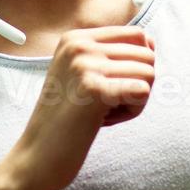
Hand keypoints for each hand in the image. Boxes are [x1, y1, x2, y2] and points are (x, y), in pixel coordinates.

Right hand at [5, 25, 155, 189]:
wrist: (37, 156)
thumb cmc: (66, 121)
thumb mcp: (82, 76)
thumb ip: (111, 57)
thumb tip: (152, 44)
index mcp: (76, 37)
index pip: (137, 34)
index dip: (137, 64)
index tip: (113, 86)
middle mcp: (79, 44)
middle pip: (147, 55)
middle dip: (138, 84)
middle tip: (107, 106)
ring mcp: (84, 65)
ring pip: (148, 74)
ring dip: (134, 100)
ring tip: (102, 114)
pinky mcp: (93, 89)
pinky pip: (142, 91)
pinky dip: (132, 111)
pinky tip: (105, 120)